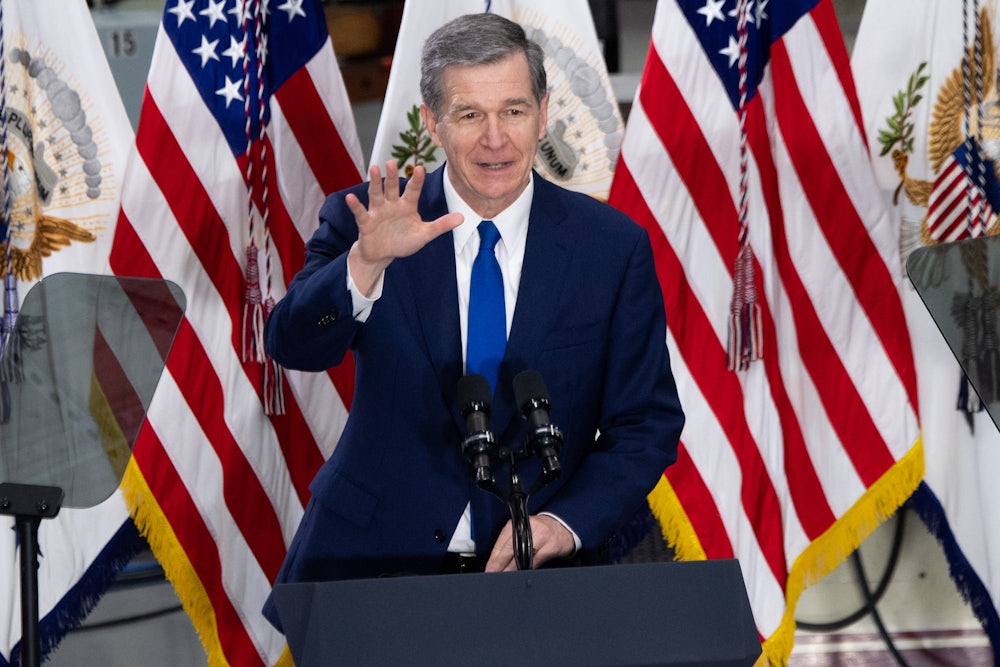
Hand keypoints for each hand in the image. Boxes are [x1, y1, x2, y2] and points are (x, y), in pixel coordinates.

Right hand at [346, 160, 462, 295]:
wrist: (383, 254)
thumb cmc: (403, 241)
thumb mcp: (424, 234)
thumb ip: (441, 225)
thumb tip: (462, 218)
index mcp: (407, 206)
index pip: (413, 190)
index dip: (417, 180)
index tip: (420, 168)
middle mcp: (392, 205)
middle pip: (392, 187)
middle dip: (392, 176)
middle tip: (392, 162)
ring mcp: (378, 212)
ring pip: (376, 194)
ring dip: (374, 183)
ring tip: (374, 168)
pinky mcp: (366, 222)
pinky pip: (360, 212)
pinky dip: (355, 205)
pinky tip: (351, 197)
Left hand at [485, 515, 575, 571]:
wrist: (561, 528)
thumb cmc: (539, 532)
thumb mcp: (522, 533)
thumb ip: (510, 544)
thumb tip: (495, 563)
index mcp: (517, 525)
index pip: (501, 543)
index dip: (494, 558)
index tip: (489, 569)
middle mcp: (528, 528)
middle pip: (510, 549)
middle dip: (500, 565)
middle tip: (493, 575)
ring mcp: (540, 536)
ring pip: (522, 556)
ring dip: (512, 569)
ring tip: (505, 578)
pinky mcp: (551, 546)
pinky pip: (536, 561)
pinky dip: (527, 569)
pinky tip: (521, 574)